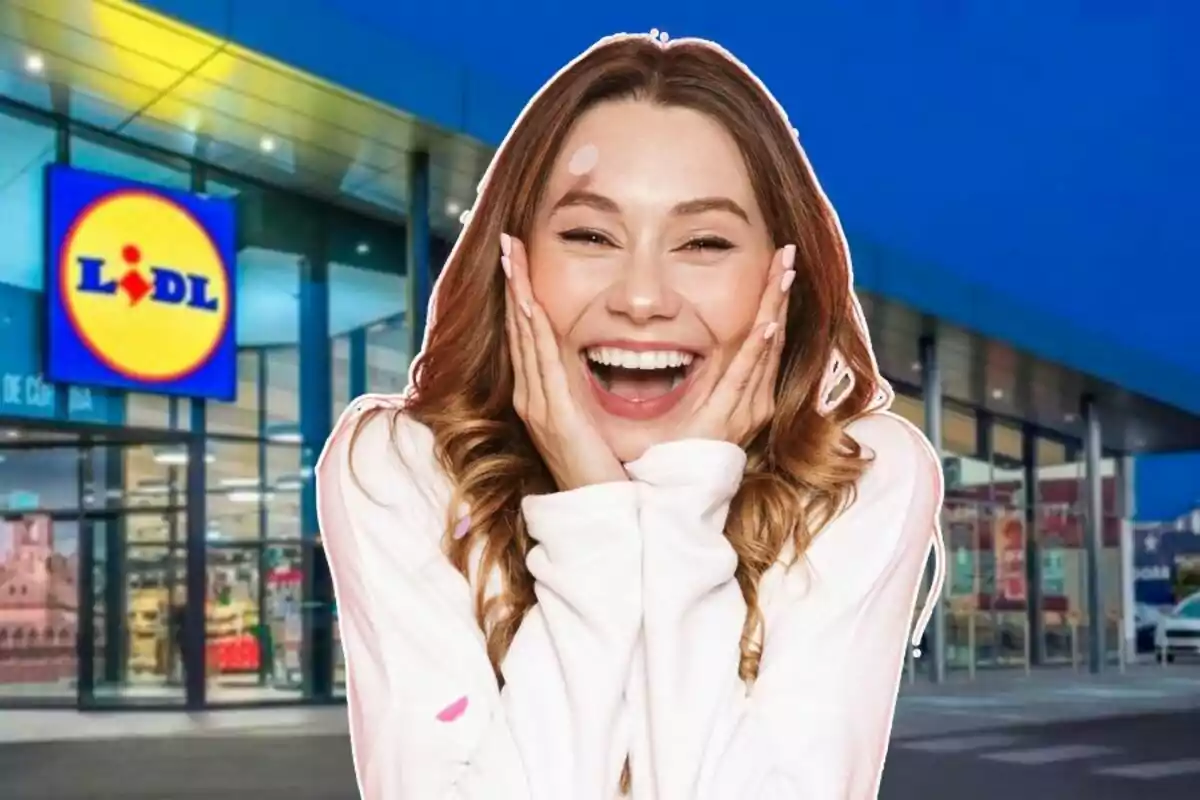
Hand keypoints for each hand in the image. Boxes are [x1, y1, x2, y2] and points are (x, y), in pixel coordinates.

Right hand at [501, 233, 627, 490]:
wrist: (600, 515)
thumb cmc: (603, 472)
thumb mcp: (592, 423)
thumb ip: (587, 395)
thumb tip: (593, 369)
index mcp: (543, 397)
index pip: (530, 337)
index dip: (522, 298)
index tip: (520, 263)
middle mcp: (533, 397)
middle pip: (520, 330)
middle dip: (515, 285)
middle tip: (509, 245)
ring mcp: (539, 405)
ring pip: (525, 338)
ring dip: (519, 295)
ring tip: (513, 258)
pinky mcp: (552, 414)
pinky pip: (541, 362)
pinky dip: (532, 328)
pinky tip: (529, 302)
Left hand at [674, 244, 794, 446]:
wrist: (670, 498)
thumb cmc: (670, 454)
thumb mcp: (684, 407)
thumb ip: (687, 378)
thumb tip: (669, 344)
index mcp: (742, 394)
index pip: (763, 337)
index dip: (771, 301)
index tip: (776, 266)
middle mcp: (750, 400)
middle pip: (771, 334)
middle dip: (777, 294)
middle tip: (786, 254)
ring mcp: (742, 410)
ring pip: (763, 348)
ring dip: (773, 308)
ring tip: (783, 273)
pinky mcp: (727, 419)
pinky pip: (744, 377)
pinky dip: (758, 350)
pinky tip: (767, 324)